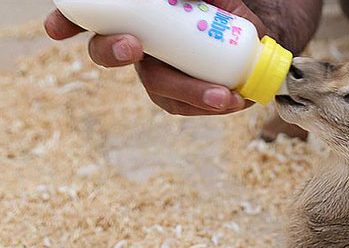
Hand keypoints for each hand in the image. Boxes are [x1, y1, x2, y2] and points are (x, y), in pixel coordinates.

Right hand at [44, 0, 267, 115]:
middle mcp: (139, 43)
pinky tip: (233, 100)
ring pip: (157, 86)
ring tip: (223, 95)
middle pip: (108, 53)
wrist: (257, 33)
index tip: (57, 29)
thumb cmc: (225, 5)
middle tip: (133, 47)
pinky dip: (209, 104)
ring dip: (187, 92)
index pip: (92, 17)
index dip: (68, 21)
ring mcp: (158, 71)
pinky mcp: (180, 95)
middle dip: (112, 52)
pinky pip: (184, 104)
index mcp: (137, 16)